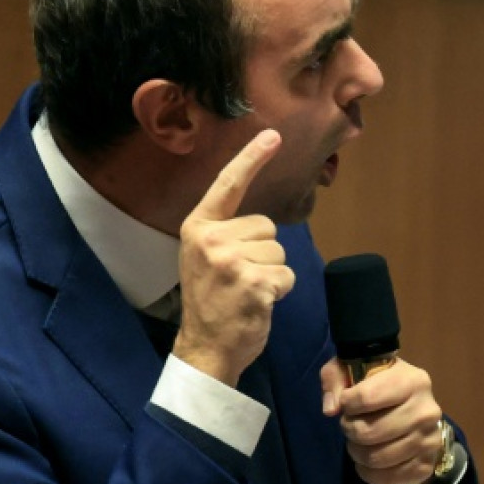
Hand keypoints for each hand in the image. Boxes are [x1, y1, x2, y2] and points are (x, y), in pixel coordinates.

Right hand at [176, 130, 295, 385]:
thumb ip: (225, 234)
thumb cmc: (211, 302)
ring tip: (246, 292)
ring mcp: (231, 261)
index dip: (251, 158)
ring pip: (280, 251)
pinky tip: (257, 304)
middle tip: (238, 279)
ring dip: (272, 273)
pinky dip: (279, 291)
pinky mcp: (253, 282)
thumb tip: (263, 222)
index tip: (272, 135)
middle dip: (263, 252)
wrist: (204, 349)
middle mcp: (211, 239)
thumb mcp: (203, 258)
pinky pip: (286, 275)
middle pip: (267, 227)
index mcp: (197, 228)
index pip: (228, 184)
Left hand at [319, 358, 445, 483]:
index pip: (366, 397)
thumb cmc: (379, 385)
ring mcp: (430, 440)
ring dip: (357, 452)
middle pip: (370, 432)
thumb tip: (331, 409)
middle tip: (350, 425)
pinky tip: (368, 461)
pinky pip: (388, 478)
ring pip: (377, 458)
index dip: (347, 404)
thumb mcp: (352, 369)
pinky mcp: (427, 464)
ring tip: (358, 442)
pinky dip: (370, 473)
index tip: (346, 403)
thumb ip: (335, 379)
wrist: (412, 407)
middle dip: (350, 430)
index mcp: (412, 380)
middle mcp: (427, 410)